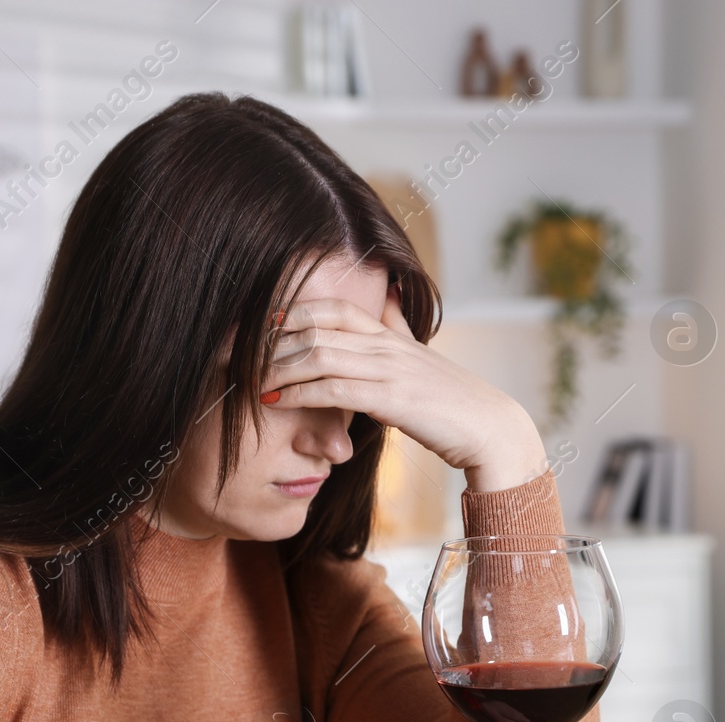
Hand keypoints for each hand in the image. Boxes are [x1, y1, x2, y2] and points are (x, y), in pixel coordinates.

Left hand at [263, 292, 547, 491]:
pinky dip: (298, 394)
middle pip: (314, 327)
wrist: (488, 427)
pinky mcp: (389, 399)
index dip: (290, 314)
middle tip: (236, 357)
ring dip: (277, 368)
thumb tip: (390, 292)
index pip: (330, 308)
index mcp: (389, 332)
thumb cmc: (452, 398)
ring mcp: (387, 369)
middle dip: (270, 343)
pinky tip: (274, 401)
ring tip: (247, 381)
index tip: (258, 330)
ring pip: (317, 355)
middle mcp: (384, 344)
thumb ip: (398, 324)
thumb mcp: (421, 353)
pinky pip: (333, 389)